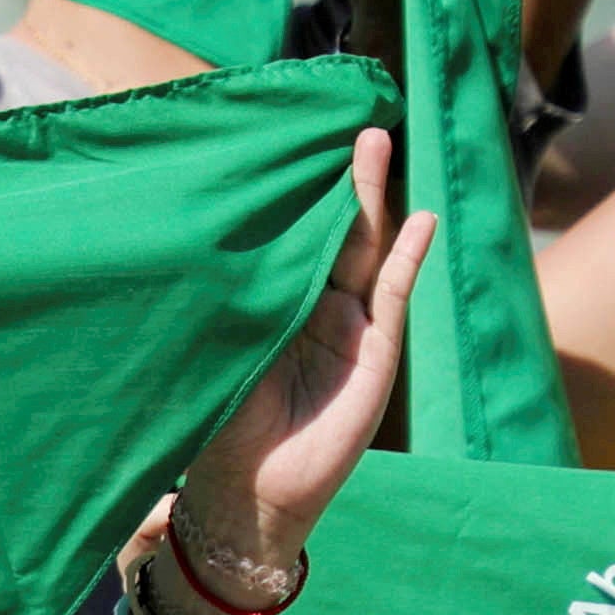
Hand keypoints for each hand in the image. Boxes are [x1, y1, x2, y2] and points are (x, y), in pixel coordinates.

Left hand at [170, 124, 433, 574]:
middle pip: (335, 232)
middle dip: (342, 179)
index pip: (293, 239)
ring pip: (365, 251)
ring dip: (375, 199)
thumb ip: (223, 307)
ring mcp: (351, 330)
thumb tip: (193, 248)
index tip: (293, 142)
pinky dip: (407, 258)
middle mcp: (316, 312)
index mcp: (276, 308)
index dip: (298, 195)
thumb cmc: (221, 427)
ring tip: (377, 143)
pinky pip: (393, 297)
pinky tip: (422, 220)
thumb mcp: (214, 353)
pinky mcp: (375, 356)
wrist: (249, 493)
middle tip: (347, 121)